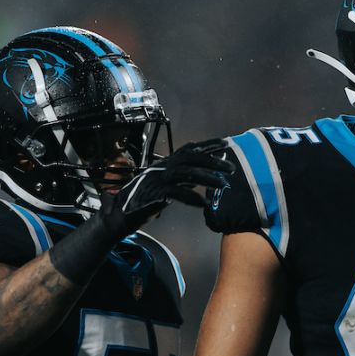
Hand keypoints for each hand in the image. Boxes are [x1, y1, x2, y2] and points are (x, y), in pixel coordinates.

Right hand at [117, 138, 232, 229]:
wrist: (123, 212)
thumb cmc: (148, 198)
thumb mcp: (170, 184)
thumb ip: (187, 177)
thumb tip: (207, 171)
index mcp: (167, 162)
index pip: (191, 149)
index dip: (208, 145)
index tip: (226, 143)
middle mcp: (163, 167)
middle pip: (190, 158)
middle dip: (212, 161)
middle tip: (231, 168)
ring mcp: (158, 179)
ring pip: (186, 173)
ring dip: (207, 178)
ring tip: (223, 185)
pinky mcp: (155, 194)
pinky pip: (176, 193)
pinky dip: (191, 198)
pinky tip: (203, 203)